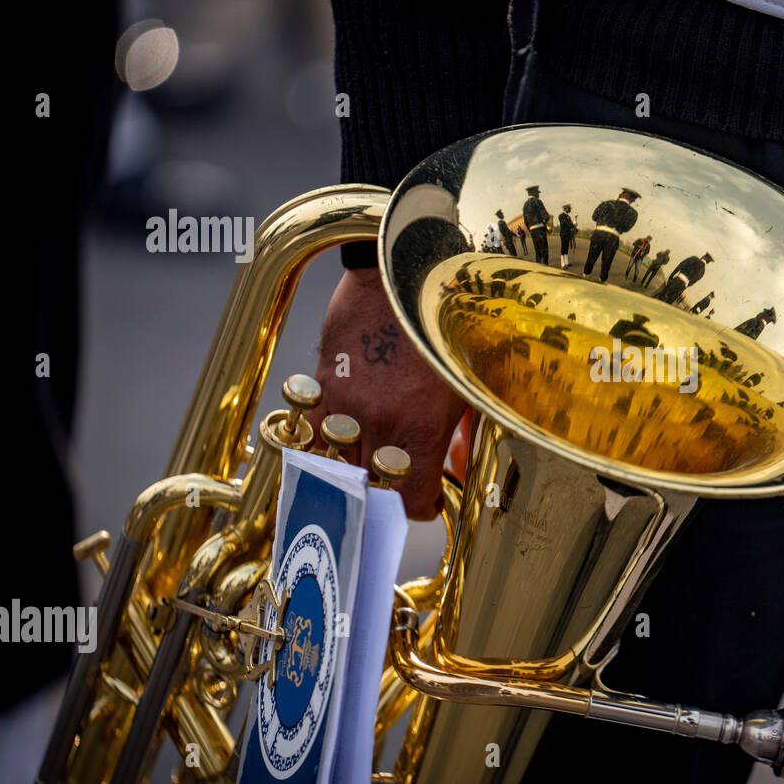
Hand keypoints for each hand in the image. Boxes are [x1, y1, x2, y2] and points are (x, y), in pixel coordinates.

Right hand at [308, 268, 466, 519]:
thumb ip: (462, 431)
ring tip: (373, 453)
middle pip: (371, 488)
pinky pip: (315, 428)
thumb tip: (460, 464)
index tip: (427, 500)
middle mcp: (380, 425)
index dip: (420, 507)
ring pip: (339, 461)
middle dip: (387, 490)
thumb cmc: (447, 325)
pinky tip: (344, 429)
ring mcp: (347, 406)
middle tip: (399, 481)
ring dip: (355, 465)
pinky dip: (325, 437)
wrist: (404, 275)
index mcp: (421, 429)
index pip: (410, 500)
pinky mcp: (324, 384)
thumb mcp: (467, 383)